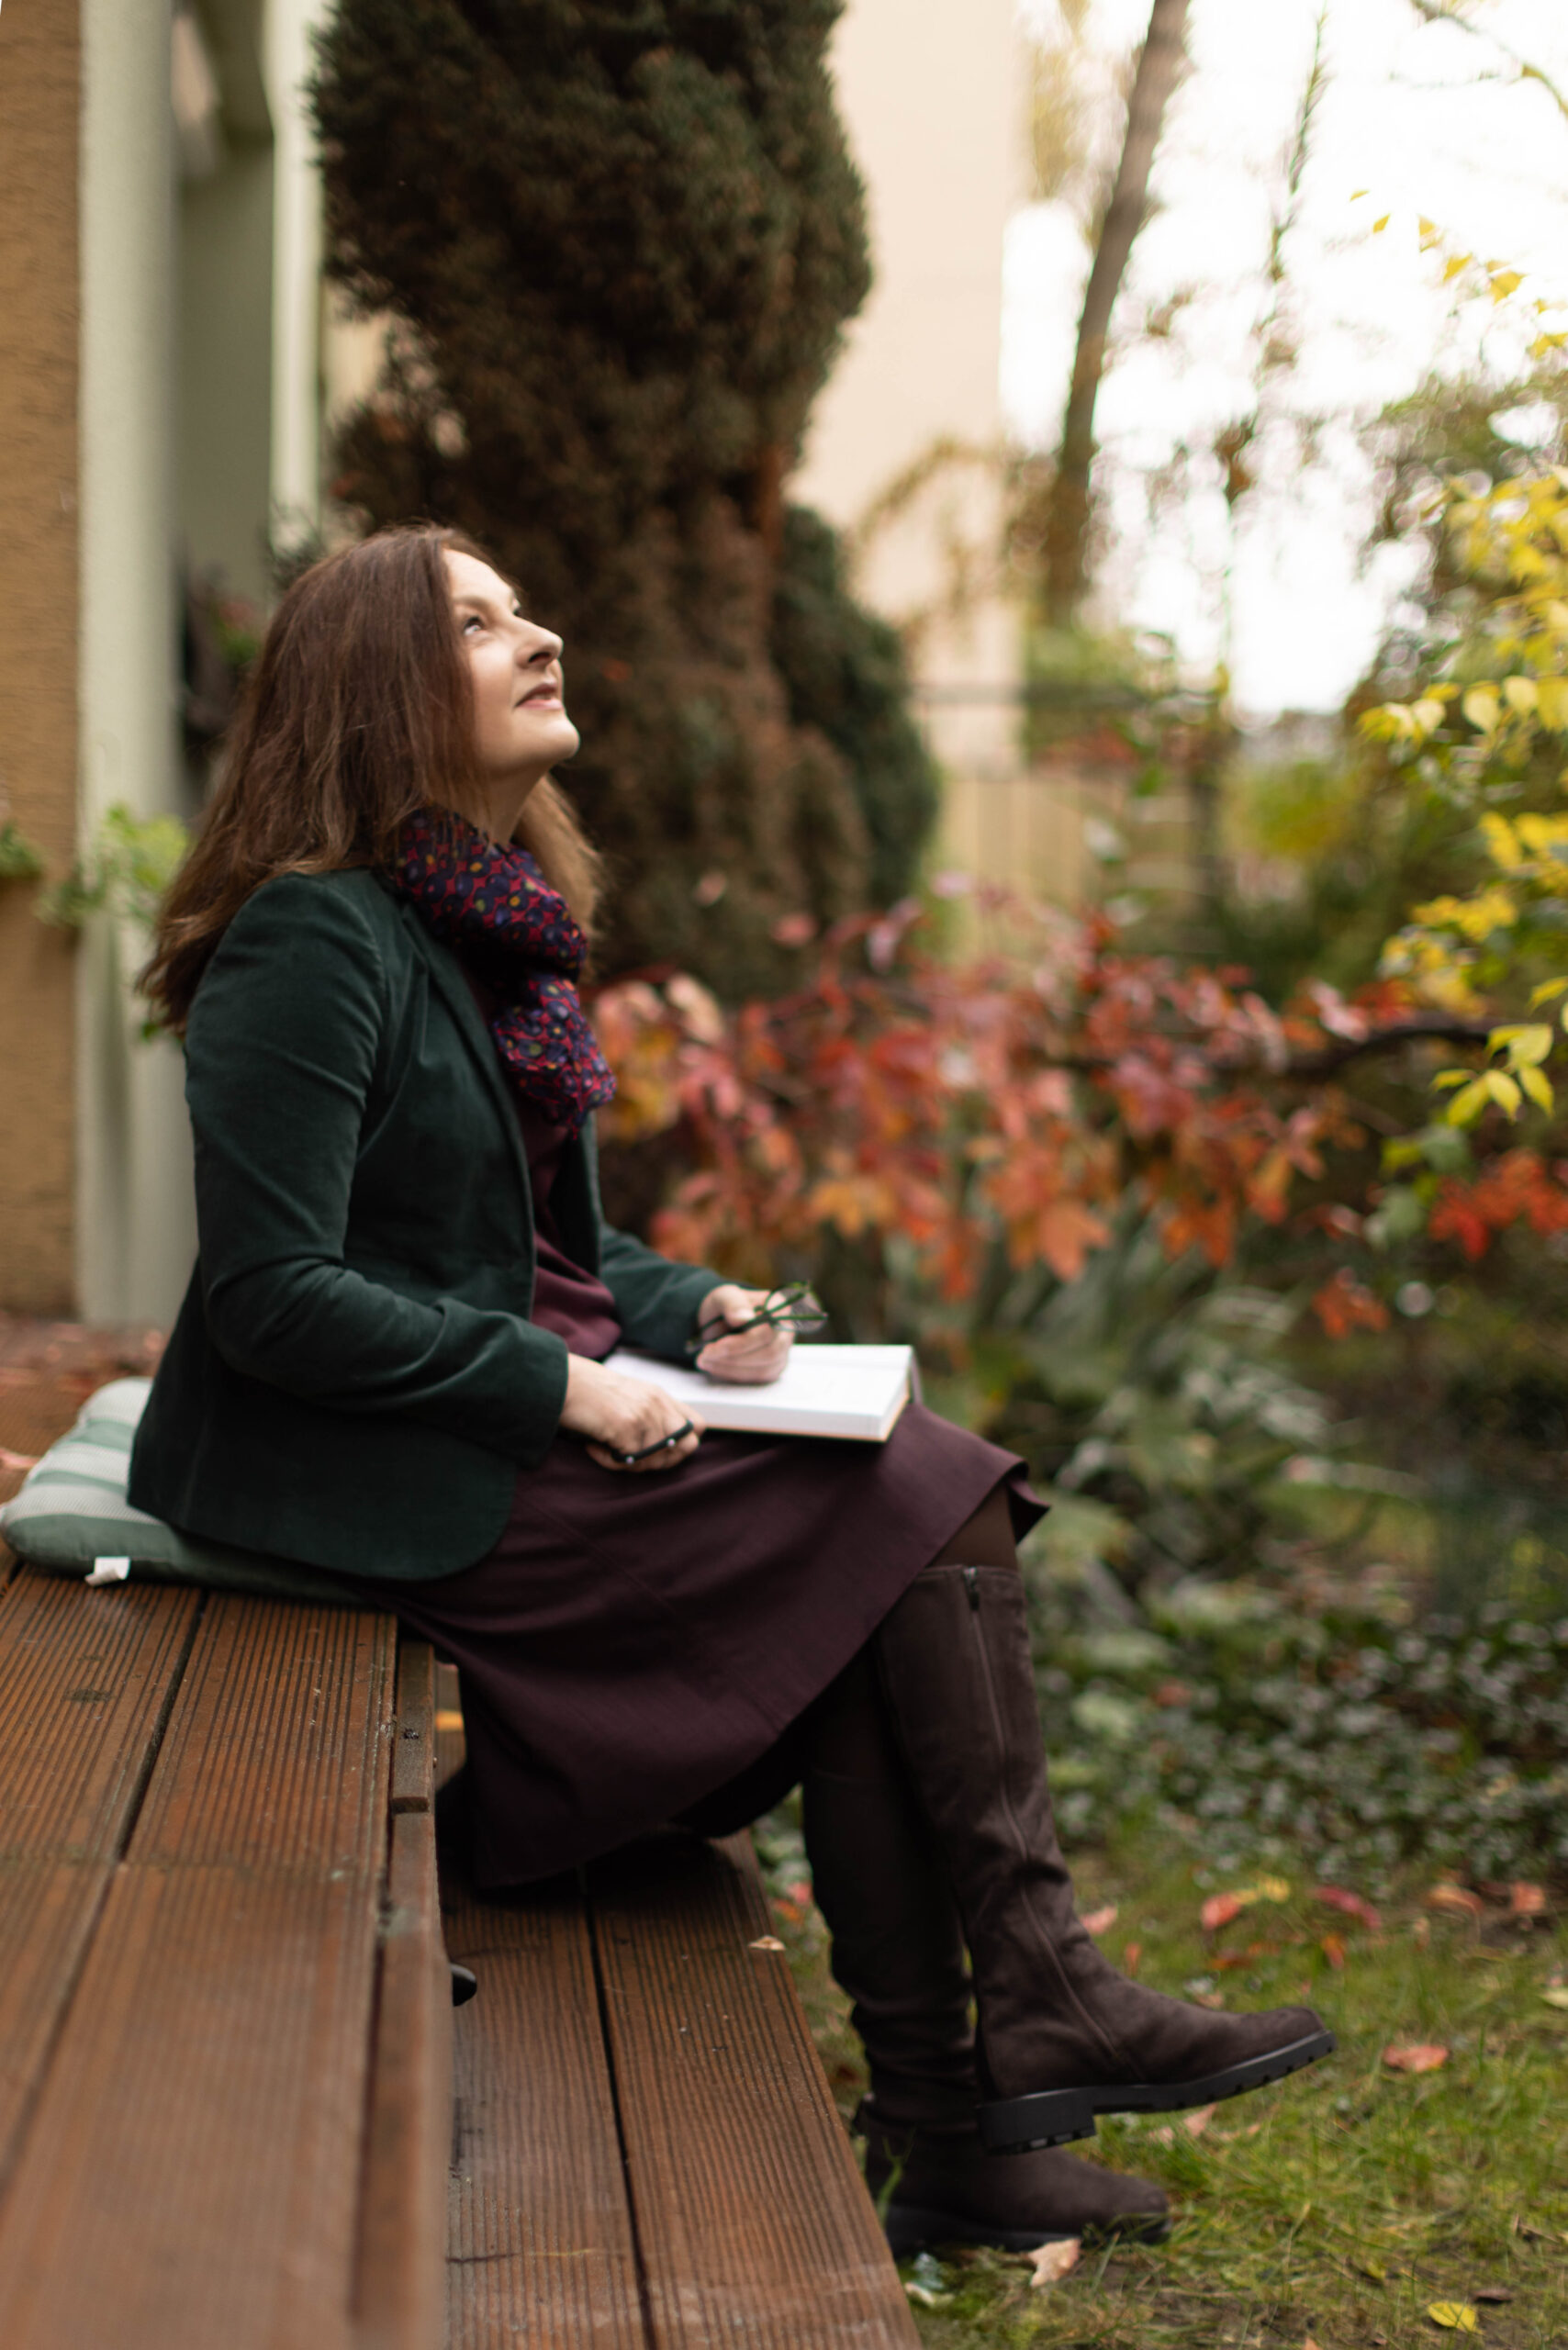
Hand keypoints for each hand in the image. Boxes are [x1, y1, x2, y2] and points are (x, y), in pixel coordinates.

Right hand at [560, 1355, 702, 1472]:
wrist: (563, 1382)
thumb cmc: (588, 1393)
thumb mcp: (630, 1396)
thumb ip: (652, 1414)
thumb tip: (665, 1447)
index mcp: (660, 1396)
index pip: (696, 1426)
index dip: (683, 1443)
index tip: (659, 1450)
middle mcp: (657, 1404)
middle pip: (687, 1447)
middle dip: (663, 1461)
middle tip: (633, 1458)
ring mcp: (645, 1415)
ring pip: (657, 1460)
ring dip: (631, 1464)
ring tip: (605, 1449)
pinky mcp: (628, 1427)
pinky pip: (630, 1462)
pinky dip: (609, 1461)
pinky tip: (593, 1447)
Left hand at [692, 1283, 792, 1384]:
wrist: (720, 1321)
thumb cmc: (726, 1306)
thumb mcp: (723, 1296)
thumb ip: (733, 1303)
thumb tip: (744, 1318)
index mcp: (778, 1305)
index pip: (770, 1328)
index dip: (746, 1341)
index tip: (720, 1344)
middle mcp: (786, 1329)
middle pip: (769, 1351)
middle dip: (734, 1355)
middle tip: (707, 1353)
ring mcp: (782, 1350)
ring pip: (763, 1367)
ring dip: (731, 1367)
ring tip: (705, 1360)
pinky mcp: (773, 1367)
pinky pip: (757, 1377)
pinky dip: (733, 1374)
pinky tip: (716, 1366)